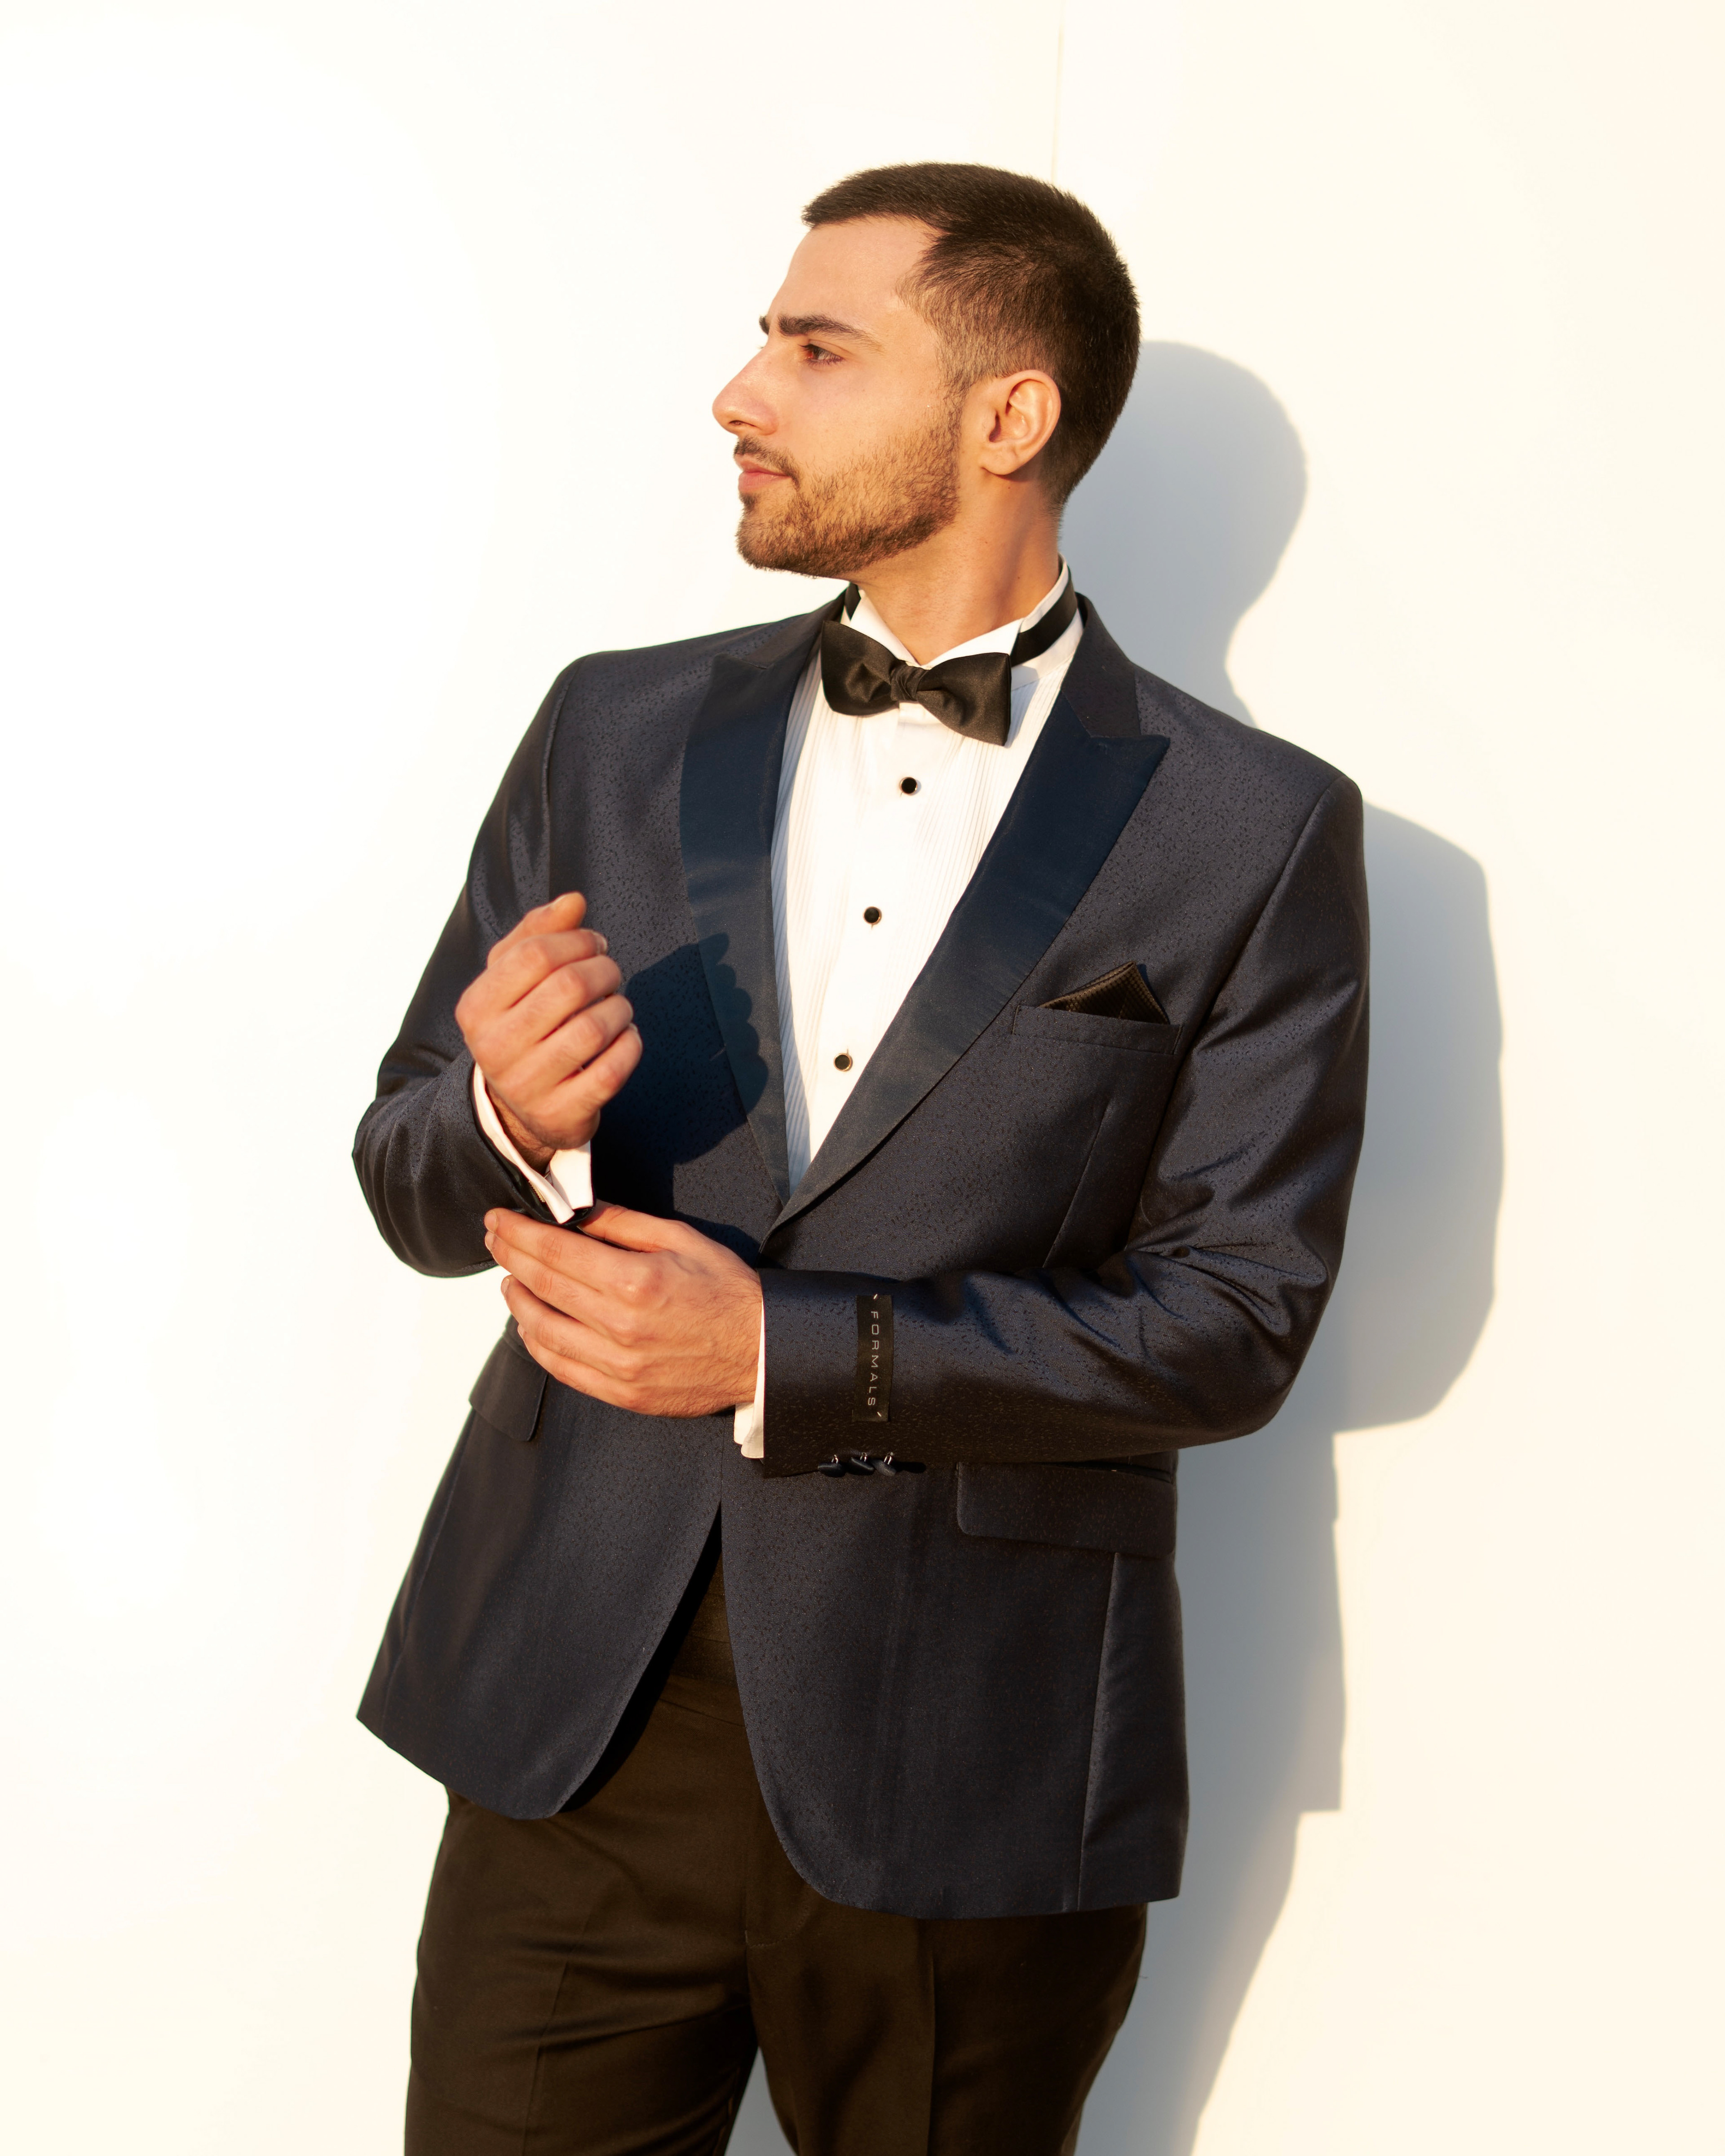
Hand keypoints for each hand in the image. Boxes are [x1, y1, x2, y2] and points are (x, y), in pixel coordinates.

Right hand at [456, 893, 641, 1169]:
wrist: (516, 1109)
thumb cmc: (521, 1027)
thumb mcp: (513, 978)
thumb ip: (538, 933)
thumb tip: (574, 901)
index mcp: (477, 1007)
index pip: (535, 954)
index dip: (578, 941)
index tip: (595, 944)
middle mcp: (495, 1048)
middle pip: (568, 986)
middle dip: (605, 970)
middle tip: (612, 972)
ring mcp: (527, 1085)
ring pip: (594, 1029)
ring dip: (620, 1008)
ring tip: (618, 1006)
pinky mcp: (561, 1114)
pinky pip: (612, 1070)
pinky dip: (630, 1045)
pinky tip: (626, 1037)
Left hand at [486, 1204, 762, 1417]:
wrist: (762, 1350)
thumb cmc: (726, 1291)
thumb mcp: (680, 1238)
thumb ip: (622, 1224)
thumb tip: (575, 1214)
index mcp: (635, 1281)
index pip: (554, 1252)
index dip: (518, 1233)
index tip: (497, 1220)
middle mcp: (620, 1326)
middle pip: (541, 1286)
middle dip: (509, 1257)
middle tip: (495, 1240)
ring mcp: (618, 1365)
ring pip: (541, 1332)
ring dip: (517, 1302)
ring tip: (511, 1280)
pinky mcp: (622, 1393)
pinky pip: (561, 1368)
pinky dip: (537, 1344)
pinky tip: (532, 1324)